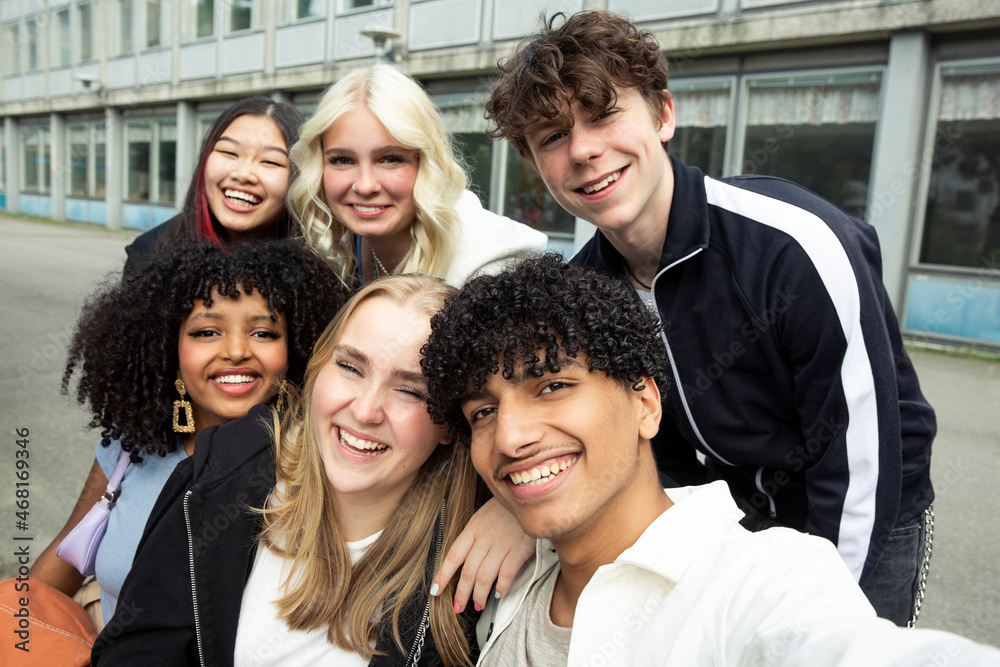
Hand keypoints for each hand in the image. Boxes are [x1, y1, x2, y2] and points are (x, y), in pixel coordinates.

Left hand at [431, 497, 534, 612]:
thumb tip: (464, 558)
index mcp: (473, 528)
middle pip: (468, 571)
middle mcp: (485, 537)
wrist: (530, 494)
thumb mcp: (484, 514)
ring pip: (484, 576)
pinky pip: (506, 574)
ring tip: (478, 605)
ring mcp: (502, 543)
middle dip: (461, 593)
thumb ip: (475, 535)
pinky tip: (498, 594)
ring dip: (479, 595)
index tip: (436, 590)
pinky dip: (501, 587)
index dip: (442, 575)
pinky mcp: (520, 549)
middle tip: (458, 606)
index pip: (453, 555)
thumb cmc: (507, 506)